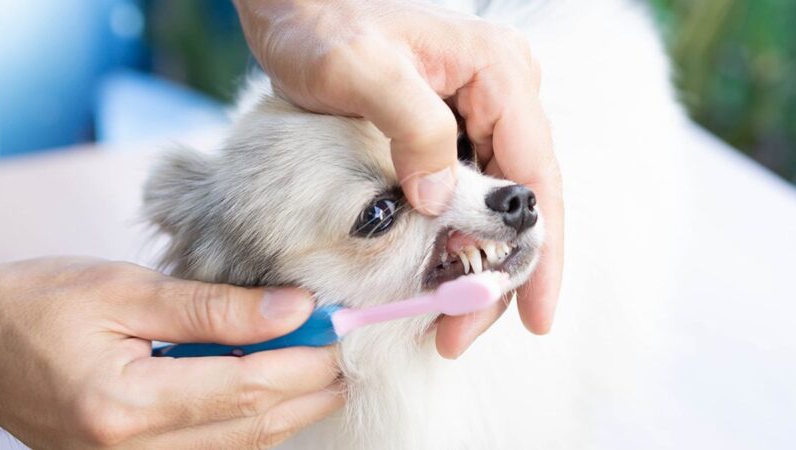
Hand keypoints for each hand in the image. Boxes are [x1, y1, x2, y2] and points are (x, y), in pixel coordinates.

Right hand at [0, 258, 342, 448]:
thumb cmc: (39, 305)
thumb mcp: (125, 290)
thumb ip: (213, 306)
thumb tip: (292, 307)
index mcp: (127, 403)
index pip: (248, 385)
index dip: (306, 357)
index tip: (340, 326)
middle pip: (255, 423)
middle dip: (312, 387)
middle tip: (348, 352)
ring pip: (243, 444)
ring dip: (292, 407)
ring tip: (327, 370)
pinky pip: (216, 449)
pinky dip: (256, 420)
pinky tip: (279, 391)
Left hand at [234, 0, 563, 356]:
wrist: (293, 6)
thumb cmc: (323, 24)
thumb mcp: (363, 71)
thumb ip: (413, 130)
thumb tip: (439, 203)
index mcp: (498, 75)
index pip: (536, 175)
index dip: (539, 251)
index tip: (534, 315)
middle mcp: (500, 96)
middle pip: (519, 202)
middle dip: (498, 272)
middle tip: (458, 332)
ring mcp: (476, 115)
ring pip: (492, 206)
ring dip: (472, 263)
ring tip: (444, 318)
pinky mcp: (446, 131)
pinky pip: (463, 195)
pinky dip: (450, 239)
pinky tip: (432, 275)